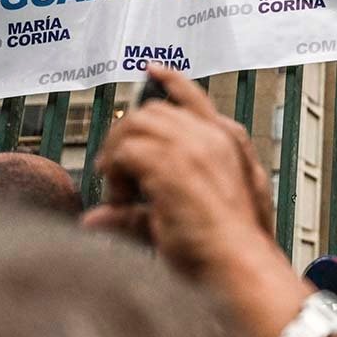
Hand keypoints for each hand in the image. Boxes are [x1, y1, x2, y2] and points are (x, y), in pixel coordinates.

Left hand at [82, 65, 273, 277]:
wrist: (241, 266)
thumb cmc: (227, 249)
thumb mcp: (189, 218)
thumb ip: (140, 213)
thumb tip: (95, 219)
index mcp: (229, 144)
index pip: (195, 99)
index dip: (172, 82)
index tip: (153, 71)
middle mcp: (213, 138)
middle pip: (152, 112)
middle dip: (125, 137)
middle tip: (115, 171)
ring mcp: (194, 149)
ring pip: (135, 126)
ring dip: (119, 155)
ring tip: (122, 191)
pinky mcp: (172, 166)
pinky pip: (126, 153)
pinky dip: (116, 175)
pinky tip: (123, 198)